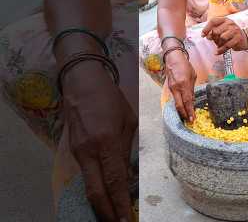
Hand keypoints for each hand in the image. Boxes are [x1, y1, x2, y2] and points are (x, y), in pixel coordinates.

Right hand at [63, 61, 136, 221]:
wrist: (81, 84)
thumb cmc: (111, 99)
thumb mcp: (128, 121)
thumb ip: (127, 148)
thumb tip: (128, 171)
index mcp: (108, 143)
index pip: (115, 182)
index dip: (121, 203)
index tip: (128, 219)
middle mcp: (90, 152)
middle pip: (97, 192)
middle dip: (108, 212)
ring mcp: (79, 152)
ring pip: (89, 186)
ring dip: (102, 202)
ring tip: (115, 212)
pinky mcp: (73, 150)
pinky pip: (87, 174)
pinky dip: (96, 187)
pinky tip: (106, 193)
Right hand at [164, 50, 196, 121]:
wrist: (173, 59)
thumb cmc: (185, 66)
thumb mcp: (193, 76)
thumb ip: (192, 89)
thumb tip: (192, 99)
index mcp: (184, 84)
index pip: (188, 101)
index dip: (190, 111)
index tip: (193, 119)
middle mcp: (177, 88)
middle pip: (180, 105)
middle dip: (184, 114)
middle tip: (189, 120)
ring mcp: (172, 88)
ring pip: (176, 103)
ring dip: (182, 110)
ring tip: (187, 116)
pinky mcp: (170, 88)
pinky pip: (175, 98)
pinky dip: (179, 103)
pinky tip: (183, 107)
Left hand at [201, 17, 247, 53]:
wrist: (246, 38)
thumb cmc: (231, 34)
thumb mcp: (223, 30)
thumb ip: (215, 31)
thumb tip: (207, 36)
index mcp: (225, 19)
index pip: (213, 21)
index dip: (206, 28)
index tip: (203, 35)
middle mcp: (230, 23)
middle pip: (216, 31)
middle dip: (213, 38)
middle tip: (214, 41)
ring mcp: (235, 30)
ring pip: (222, 38)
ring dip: (218, 43)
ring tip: (219, 45)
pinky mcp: (238, 38)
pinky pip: (227, 45)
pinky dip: (221, 50)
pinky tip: (218, 52)